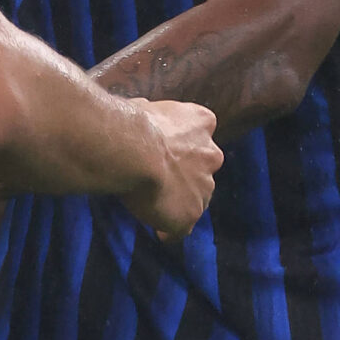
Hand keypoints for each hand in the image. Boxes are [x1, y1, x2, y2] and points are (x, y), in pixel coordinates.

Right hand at [120, 100, 220, 241]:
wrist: (131, 150)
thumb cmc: (129, 123)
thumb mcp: (141, 107)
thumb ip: (149, 115)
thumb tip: (138, 113)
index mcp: (200, 122)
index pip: (199, 131)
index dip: (180, 142)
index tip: (164, 148)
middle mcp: (211, 154)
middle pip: (202, 168)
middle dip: (185, 174)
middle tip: (157, 178)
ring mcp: (204, 187)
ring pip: (196, 198)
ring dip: (179, 200)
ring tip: (154, 204)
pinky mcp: (190, 213)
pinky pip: (182, 227)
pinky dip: (171, 229)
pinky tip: (158, 232)